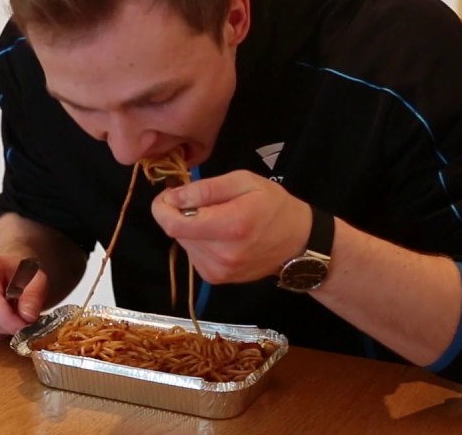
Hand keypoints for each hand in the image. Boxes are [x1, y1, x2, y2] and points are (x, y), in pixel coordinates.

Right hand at [0, 254, 47, 341]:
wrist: (8, 272)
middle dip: (7, 325)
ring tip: (10, 314)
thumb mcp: (37, 278)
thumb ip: (34, 295)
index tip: (23, 327)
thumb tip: (27, 316)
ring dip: (1, 330)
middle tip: (22, 318)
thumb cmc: (20, 274)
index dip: (7, 319)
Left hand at [150, 170, 310, 283]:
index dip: (162, 207)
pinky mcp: (217, 279)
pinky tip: (220, 236)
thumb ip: (206, 188)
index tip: (168, 194)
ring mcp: (219, 271)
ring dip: (191, 228)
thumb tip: (173, 197)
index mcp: (230, 225)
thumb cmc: (274, 205)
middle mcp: (221, 254)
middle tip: (202, 202)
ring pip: (184, 243)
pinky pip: (194, 255)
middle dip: (180, 214)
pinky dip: (200, 242)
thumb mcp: (244, 182)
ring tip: (218, 219)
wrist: (299, 243)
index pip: (174, 223)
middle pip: (177, 232)